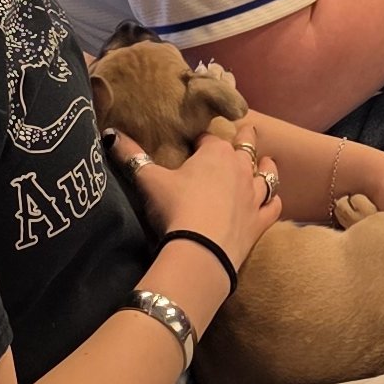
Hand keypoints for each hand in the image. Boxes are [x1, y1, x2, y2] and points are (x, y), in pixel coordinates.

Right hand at [113, 124, 284, 287]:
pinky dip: (273, 201)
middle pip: (246, 146)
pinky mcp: (260, 221)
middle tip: (245, 133)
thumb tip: (110, 133)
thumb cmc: (175, 209)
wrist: (201, 251)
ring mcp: (254, 195)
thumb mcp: (149, 180)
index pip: (209, 138)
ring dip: (266, 167)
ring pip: (267, 174)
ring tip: (266, 161)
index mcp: (215, 152)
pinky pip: (274, 205)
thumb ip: (131, 156)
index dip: (201, 141)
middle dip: (244, 139)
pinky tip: (271, 200)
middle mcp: (240, 168)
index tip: (194, 145)